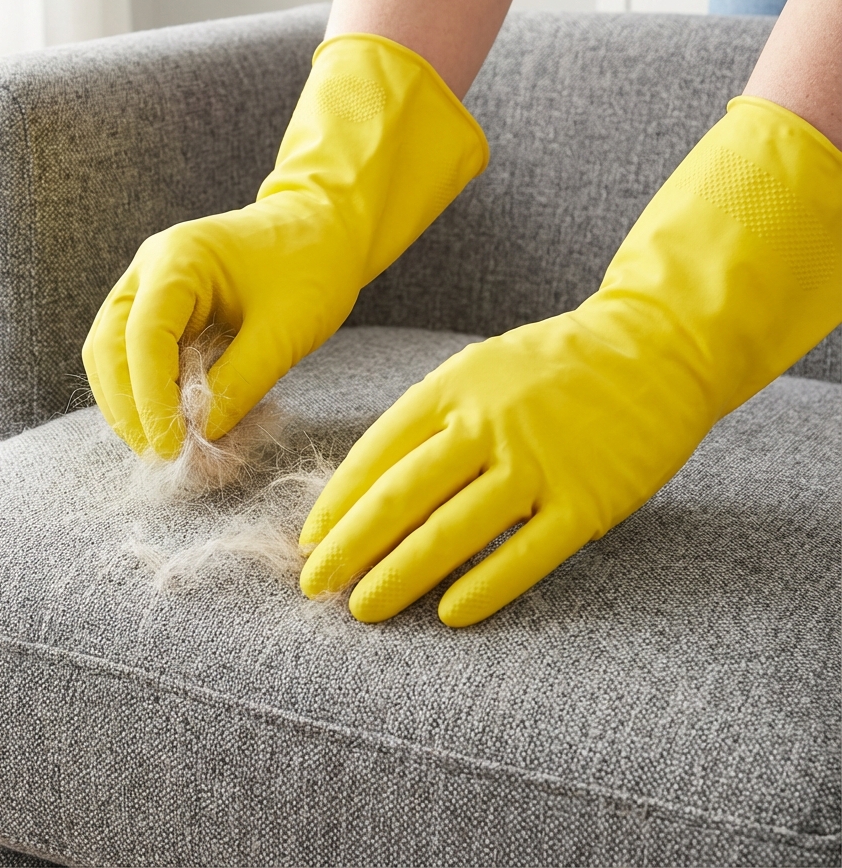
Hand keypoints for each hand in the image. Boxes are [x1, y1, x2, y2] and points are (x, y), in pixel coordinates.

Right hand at [82, 193, 361, 457]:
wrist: (326, 228)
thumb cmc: (313, 268)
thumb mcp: (284, 332)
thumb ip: (239, 384)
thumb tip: (199, 436)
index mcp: (179, 259)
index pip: (142, 338)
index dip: (150, 401)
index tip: (172, 449)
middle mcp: (150, 269)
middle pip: (109, 349)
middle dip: (130, 410)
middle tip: (165, 459)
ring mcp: (150, 286)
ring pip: (114, 356)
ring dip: (134, 406)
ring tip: (172, 448)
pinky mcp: (163, 307)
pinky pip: (139, 356)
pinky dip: (153, 392)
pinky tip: (181, 421)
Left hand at [300, 97, 841, 624]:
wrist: (654, 349)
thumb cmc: (554, 367)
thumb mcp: (480, 369)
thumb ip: (431, 419)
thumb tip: (370, 483)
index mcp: (453, 387)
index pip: (377, 452)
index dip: (338, 501)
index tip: (310, 539)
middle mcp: (487, 423)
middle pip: (401, 496)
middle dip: (350, 545)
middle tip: (314, 585)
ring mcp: (538, 462)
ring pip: (452, 530)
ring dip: (399, 575)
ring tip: (362, 608)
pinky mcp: (586, 499)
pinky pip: (526, 553)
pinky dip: (484, 586)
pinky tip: (449, 615)